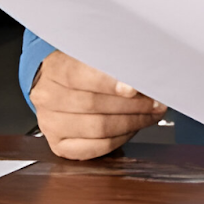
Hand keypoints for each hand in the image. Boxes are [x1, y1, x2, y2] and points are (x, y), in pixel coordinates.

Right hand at [30, 50, 164, 159]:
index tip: (134, 88)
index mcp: (55, 70)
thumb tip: (142, 74)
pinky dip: (120, 139)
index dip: (109, 83)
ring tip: (151, 114)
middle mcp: (48, 98)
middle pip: (94, 104)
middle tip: (155, 101)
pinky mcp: (59, 146)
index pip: (79, 76)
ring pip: (98, 128)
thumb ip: (112, 63)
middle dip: (132, 104)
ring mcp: (51, 124)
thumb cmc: (81, 70)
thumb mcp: (92, 55)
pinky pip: (96, 147)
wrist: (56, 87)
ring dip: (132, 122)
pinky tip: (133, 128)